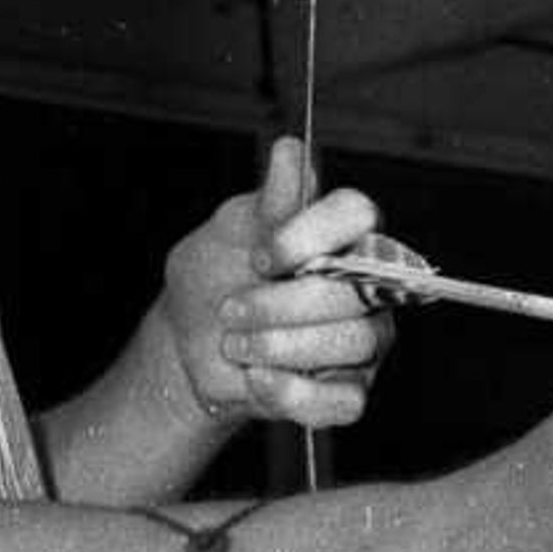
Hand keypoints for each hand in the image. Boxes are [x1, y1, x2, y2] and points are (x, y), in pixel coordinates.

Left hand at [158, 137, 395, 429]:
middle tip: (229, 311)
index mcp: (340, 235)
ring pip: (352, 342)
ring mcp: (364, 339)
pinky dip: (293, 393)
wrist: (187, 343)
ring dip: (279, 346)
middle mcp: (365, 284)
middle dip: (278, 304)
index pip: (358, 214)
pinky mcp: (350, 390)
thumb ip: (267, 202)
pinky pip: (344, 401)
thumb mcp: (228, 233)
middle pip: (353, 289)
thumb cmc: (215, 277)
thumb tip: (291, 150)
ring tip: (235, 345)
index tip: (261, 257)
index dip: (309, 235)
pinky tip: (256, 381)